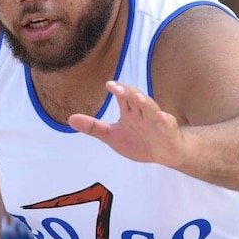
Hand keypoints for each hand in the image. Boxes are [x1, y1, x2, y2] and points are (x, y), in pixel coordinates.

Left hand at [68, 81, 187, 168]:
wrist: (165, 154)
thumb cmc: (139, 141)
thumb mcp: (112, 136)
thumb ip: (93, 127)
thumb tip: (70, 118)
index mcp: (130, 111)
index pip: (123, 96)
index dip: (118, 90)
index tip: (109, 85)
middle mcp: (143, 112)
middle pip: (136, 99)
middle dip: (128, 93)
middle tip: (117, 88)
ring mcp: (157, 121)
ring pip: (151, 108)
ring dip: (145, 102)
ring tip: (137, 98)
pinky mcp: (169, 132)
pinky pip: (167, 125)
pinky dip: (165, 120)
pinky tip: (161, 117)